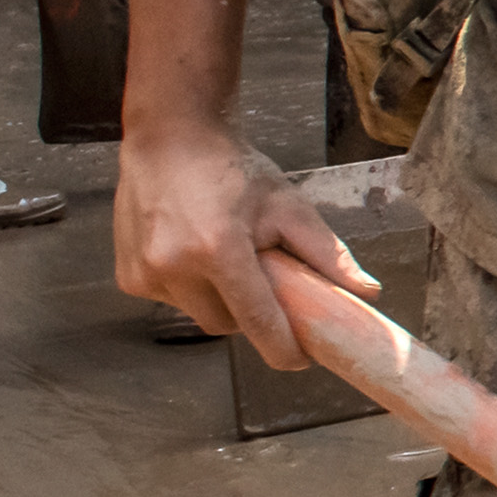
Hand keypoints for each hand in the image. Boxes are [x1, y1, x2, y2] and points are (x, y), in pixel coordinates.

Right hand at [118, 131, 379, 363]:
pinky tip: (194, 254)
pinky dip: (191, 290)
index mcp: (218, 251)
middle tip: (263, 281)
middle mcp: (174, 266)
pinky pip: (173, 303)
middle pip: (229, 325)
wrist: (172, 140)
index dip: (285, 349)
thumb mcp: (290, 208)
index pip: (259, 323)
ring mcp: (145, 273)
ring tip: (225, 257)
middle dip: (251, 313)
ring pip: (199, 315)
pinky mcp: (128, 278)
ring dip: (219, 300)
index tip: (302, 357)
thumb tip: (367, 292)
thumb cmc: (233, 170)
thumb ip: (329, 256)